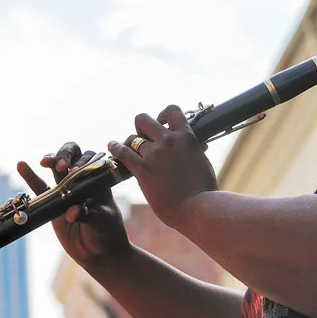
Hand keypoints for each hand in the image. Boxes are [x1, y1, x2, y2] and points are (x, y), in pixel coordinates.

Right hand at [17, 142, 130, 267]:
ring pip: (56, 168)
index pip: (91, 160)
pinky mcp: (53, 202)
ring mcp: (67, 189)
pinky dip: (30, 176)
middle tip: (60, 166)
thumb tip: (72, 212)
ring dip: (50, 159)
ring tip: (44, 161)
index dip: (82, 162)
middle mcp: (83, 180)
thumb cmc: (107, 232)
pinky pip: (40, 187)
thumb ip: (88, 215)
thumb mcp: (102, 222)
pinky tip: (21, 165)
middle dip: (65, 155)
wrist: (98, 252)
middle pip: (73, 155)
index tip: (75, 172)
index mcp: (99, 180)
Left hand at [108, 105, 216, 230]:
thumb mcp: (203, 162)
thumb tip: (200, 145)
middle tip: (143, 138)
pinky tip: (112, 146)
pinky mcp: (143, 169)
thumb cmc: (204, 189)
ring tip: (127, 147)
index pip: (172, 111)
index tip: (161, 122)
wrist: (198, 207)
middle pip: (144, 120)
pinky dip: (115, 148)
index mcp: (186, 137)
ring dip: (129, 142)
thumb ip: (196, 150)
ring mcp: (154, 154)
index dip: (163, 114)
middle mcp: (168, 141)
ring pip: (132, 138)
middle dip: (141, 127)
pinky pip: (123, 152)